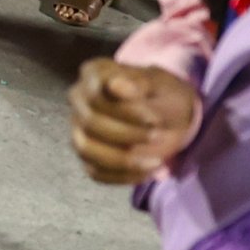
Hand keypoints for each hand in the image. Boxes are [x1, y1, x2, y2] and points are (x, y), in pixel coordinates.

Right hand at [68, 59, 199, 184]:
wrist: (170, 116)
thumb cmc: (163, 94)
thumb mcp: (161, 85)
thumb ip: (138, 84)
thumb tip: (115, 85)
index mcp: (93, 74)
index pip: (96, 95)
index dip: (125, 111)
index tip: (154, 118)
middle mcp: (79, 99)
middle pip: (90, 122)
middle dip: (128, 134)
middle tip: (158, 135)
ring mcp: (79, 129)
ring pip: (86, 149)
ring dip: (123, 159)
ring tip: (156, 161)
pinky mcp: (87, 156)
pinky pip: (96, 172)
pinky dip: (124, 176)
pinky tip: (149, 171)